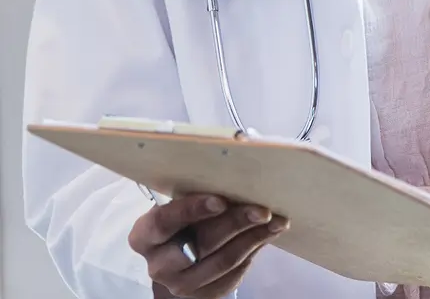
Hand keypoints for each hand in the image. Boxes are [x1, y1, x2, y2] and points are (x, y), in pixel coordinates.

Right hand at [128, 193, 288, 298]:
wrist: (181, 257)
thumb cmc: (186, 217)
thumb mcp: (184, 200)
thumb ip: (201, 187)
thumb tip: (241, 153)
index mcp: (145, 235)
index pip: (163, 222)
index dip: (192, 210)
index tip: (221, 200)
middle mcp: (158, 264)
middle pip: (200, 244)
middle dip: (235, 224)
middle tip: (262, 209)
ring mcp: (180, 284)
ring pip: (223, 261)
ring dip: (254, 238)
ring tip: (276, 220)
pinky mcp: (203, 295)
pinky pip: (233, 275)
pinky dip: (254, 251)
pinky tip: (268, 234)